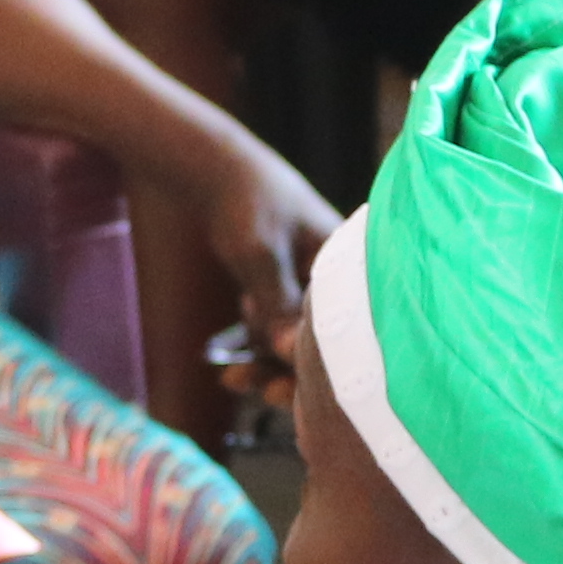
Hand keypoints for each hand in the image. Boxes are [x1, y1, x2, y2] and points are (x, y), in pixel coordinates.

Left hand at [153, 141, 338, 392]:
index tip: (295, 392)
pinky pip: (278, 331)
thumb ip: (277, 301)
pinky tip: (233, 365)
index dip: (326, 364)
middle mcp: (335, 280)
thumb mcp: (259, 254)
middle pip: (324, 340)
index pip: (349, 326)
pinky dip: (258, 347)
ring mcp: (311, 286)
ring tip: (234, 378)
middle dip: (289, 371)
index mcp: (346, 264)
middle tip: (258, 392)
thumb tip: (289, 352)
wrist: (213, 170)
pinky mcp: (287, 290)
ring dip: (267, 364)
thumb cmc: (244, 202)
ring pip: (295, 340)